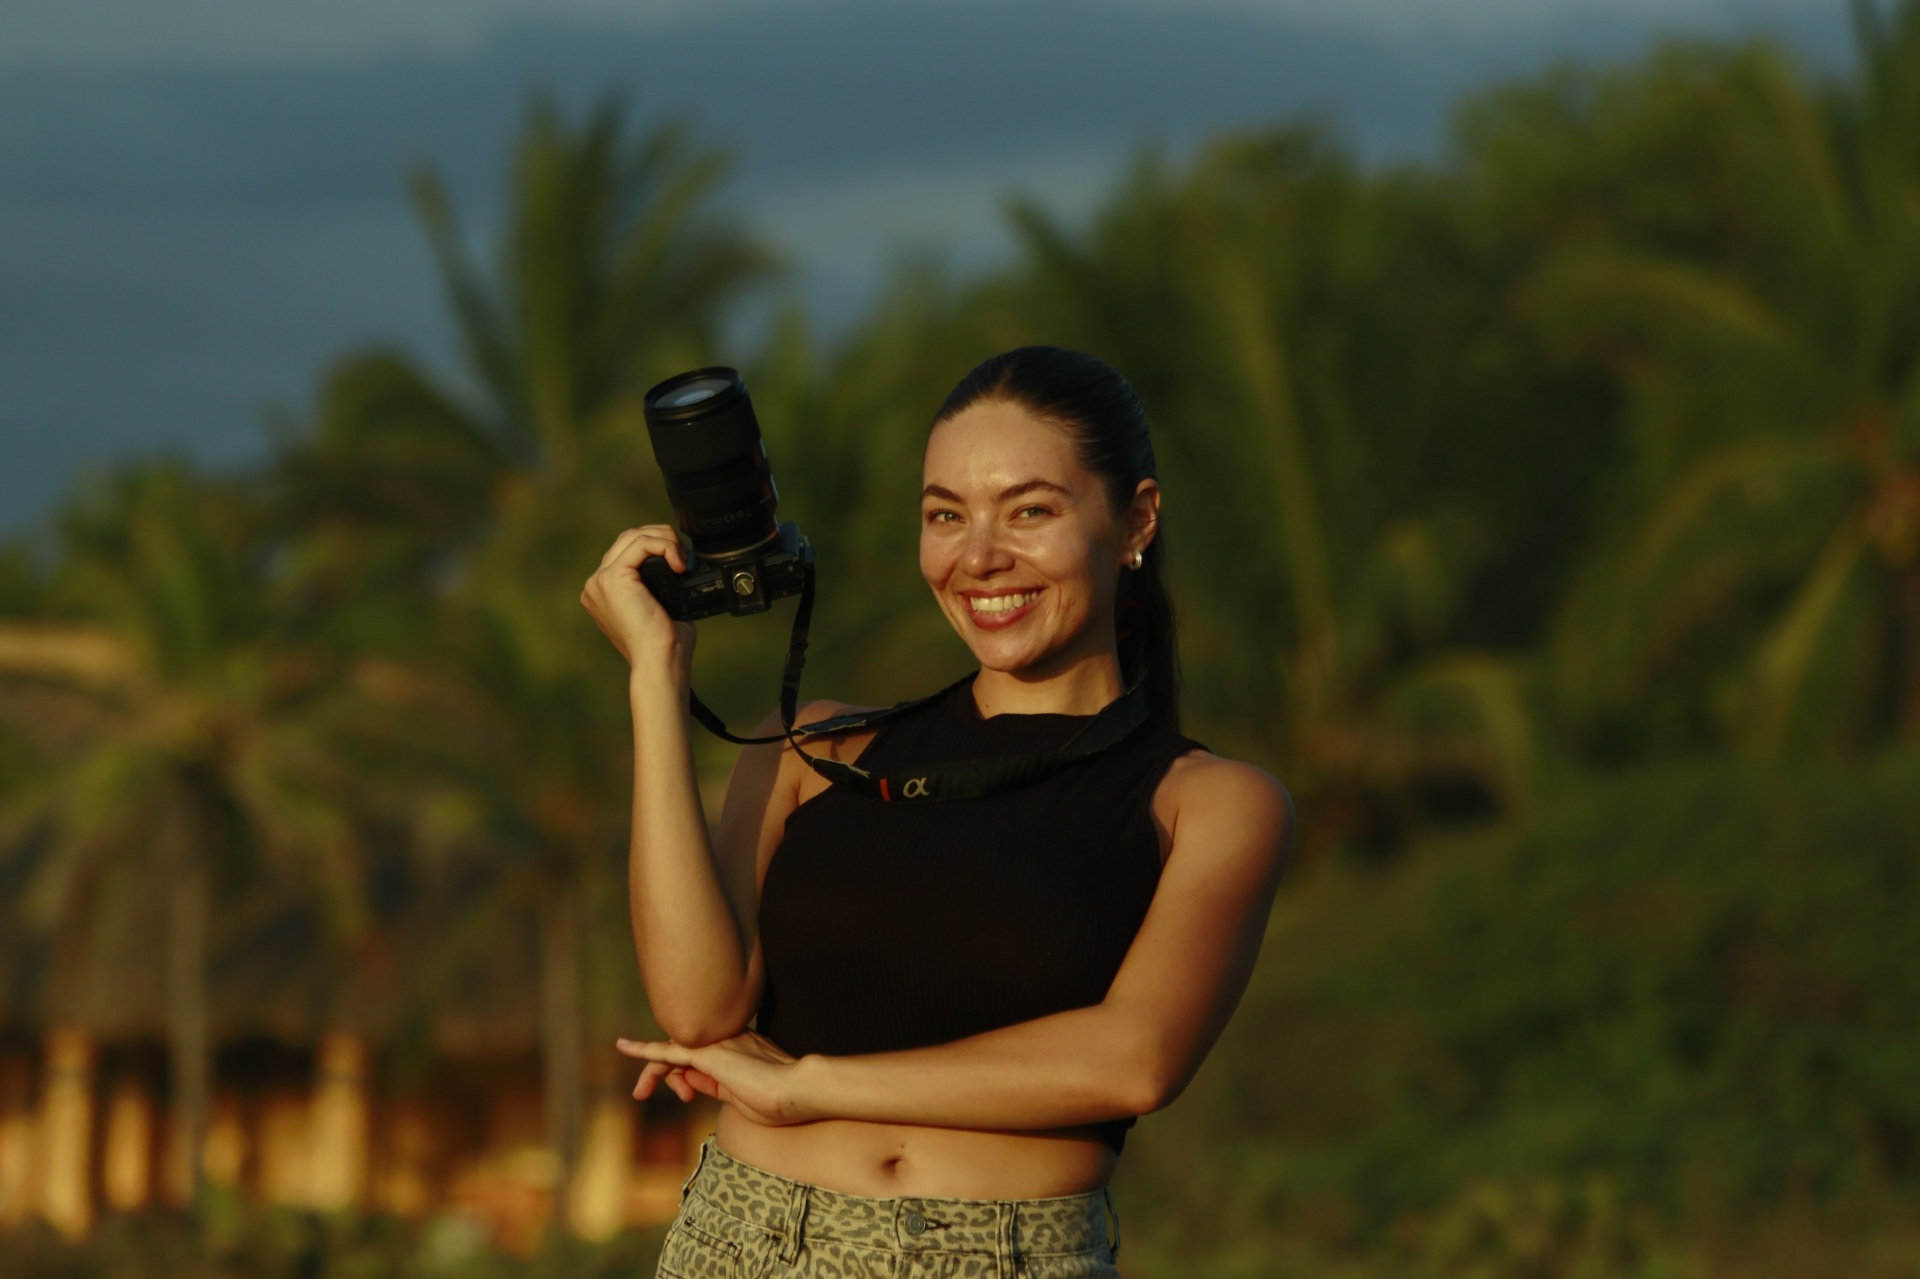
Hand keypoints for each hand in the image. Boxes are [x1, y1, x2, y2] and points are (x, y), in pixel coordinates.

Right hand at [580, 525, 697, 675]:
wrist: (659, 662)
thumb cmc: (665, 645)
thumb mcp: (661, 608)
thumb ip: (659, 586)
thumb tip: (679, 566)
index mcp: (604, 592)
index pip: (626, 551)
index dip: (656, 546)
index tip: (681, 561)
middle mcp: (596, 585)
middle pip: (628, 538)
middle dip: (661, 538)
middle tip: (686, 558)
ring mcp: (600, 580)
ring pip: (633, 536)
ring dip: (665, 540)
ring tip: (684, 560)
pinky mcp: (612, 578)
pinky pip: (641, 543)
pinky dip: (665, 546)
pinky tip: (679, 564)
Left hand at [616, 1031, 810, 1126]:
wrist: (797, 1091)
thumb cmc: (779, 1102)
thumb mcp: (742, 1098)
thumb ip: (717, 1087)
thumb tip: (691, 1083)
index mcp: (739, 1047)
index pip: (701, 1056)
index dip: (685, 1076)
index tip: (687, 1096)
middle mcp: (727, 1039)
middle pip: (685, 1051)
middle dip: (667, 1074)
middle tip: (645, 1094)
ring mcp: (717, 1044)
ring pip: (675, 1051)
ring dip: (654, 1072)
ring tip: (639, 1092)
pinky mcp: (707, 1054)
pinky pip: (668, 1050)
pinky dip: (644, 1050)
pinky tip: (624, 1046)